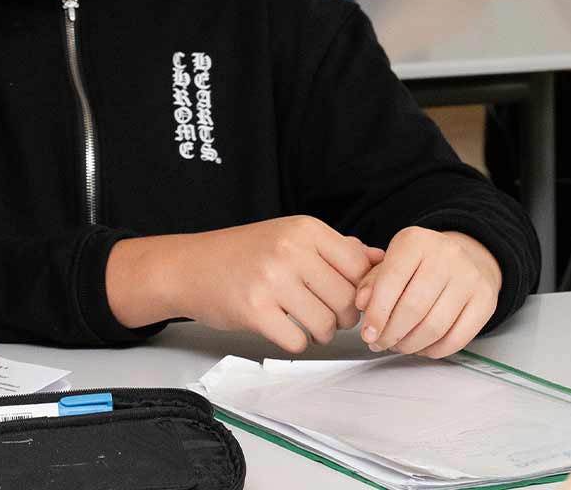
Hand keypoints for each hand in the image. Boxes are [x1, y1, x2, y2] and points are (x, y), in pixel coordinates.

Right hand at [119, 217, 384, 353]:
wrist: (190, 266)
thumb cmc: (244, 253)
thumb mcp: (290, 235)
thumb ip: (336, 248)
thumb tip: (380, 257)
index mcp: (304, 230)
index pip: (359, 267)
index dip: (360, 290)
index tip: (348, 297)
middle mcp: (290, 250)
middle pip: (347, 300)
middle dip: (342, 317)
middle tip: (325, 314)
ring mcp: (271, 280)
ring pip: (326, 324)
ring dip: (320, 332)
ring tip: (304, 322)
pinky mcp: (254, 310)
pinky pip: (298, 341)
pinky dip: (296, 341)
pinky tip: (283, 327)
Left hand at [355, 228, 500, 358]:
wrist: (464, 258)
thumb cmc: (420, 264)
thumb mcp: (390, 262)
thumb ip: (371, 282)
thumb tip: (362, 303)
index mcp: (415, 240)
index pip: (391, 281)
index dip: (376, 314)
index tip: (368, 334)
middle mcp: (446, 254)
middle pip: (413, 308)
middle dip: (391, 334)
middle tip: (380, 344)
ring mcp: (470, 277)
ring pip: (435, 327)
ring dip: (410, 345)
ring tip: (398, 345)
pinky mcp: (486, 300)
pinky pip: (457, 338)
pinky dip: (434, 350)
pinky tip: (422, 347)